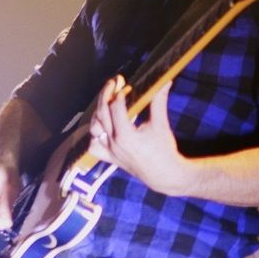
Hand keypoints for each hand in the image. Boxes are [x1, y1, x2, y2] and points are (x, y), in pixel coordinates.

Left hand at [87, 76, 189, 194]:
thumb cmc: (164, 149)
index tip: (126, 84)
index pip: (116, 107)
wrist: (164, 175)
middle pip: (102, 113)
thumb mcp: (161, 124)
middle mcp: (114, 143)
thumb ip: (159, 102)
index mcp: (126, 135)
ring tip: (107, 99)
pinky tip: (102, 125)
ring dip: (98, 111)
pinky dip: (95, 135)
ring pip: (95, 128)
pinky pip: (94, 146)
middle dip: (106, 95)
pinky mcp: (110, 158)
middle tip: (114, 82)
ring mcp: (110, 152)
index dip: (120, 93)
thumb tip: (164, 81)